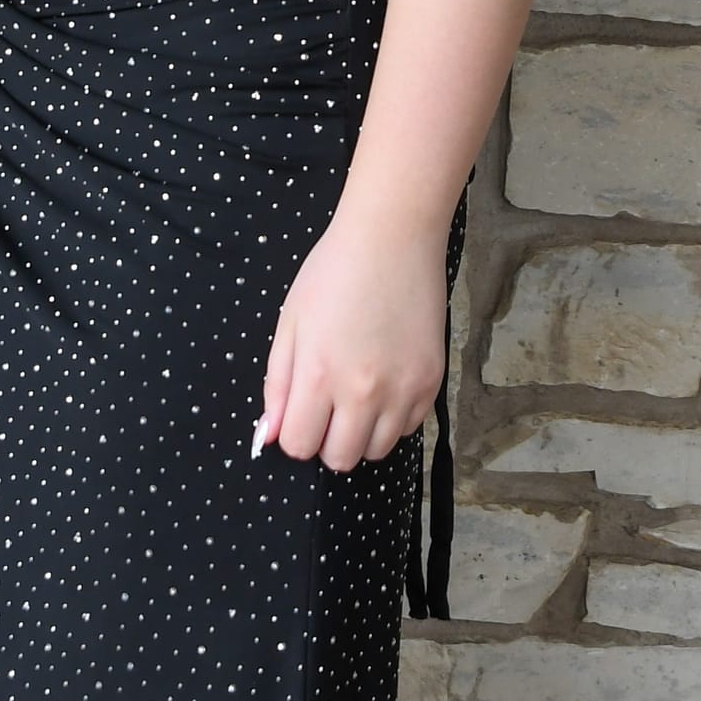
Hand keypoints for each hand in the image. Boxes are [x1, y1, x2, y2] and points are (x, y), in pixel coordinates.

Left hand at [254, 212, 445, 474]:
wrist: (392, 240)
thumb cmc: (332, 273)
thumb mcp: (291, 323)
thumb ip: (278, 384)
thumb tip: (270, 435)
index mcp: (319, 376)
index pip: (300, 447)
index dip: (295, 433)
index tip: (300, 412)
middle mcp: (363, 393)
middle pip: (340, 459)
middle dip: (326, 441)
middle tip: (328, 406)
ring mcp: (403, 390)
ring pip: (376, 451)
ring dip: (361, 434)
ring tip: (357, 395)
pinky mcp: (431, 383)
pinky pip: (408, 429)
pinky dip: (392, 419)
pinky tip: (384, 385)